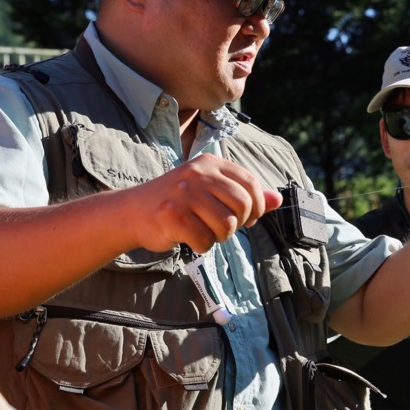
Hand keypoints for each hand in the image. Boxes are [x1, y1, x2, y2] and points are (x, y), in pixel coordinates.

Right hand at [129, 154, 282, 252]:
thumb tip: (277, 200)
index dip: (255, 206)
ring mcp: (184, 194)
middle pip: (242, 205)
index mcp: (210, 163)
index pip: (250, 183)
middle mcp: (198, 174)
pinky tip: (190, 239)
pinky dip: (202, 246)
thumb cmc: (177, 202)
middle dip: (238, 224)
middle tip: (223, 228)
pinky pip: (205, 240)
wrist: (132, 212)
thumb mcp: (211, 190)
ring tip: (205, 232)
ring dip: (219, 237)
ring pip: (226, 225)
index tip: (246, 218)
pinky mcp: (172, 215)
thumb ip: (244, 194)